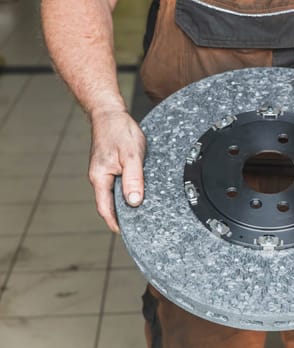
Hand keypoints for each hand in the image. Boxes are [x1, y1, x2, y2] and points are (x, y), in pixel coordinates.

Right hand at [88, 110, 145, 232]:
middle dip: (121, 215)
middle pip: (109, 203)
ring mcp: (103, 171)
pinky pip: (117, 183)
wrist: (110, 113)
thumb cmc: (120, 131)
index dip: (115, 223)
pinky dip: (126, 191)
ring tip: (140, 212)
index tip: (125, 233)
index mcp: (100, 178)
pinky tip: (137, 192)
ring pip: (114, 193)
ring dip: (124, 203)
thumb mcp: (131, 156)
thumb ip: (133, 179)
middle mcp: (99, 177)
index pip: (105, 208)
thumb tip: (134, 201)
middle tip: (138, 226)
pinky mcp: (109, 166)